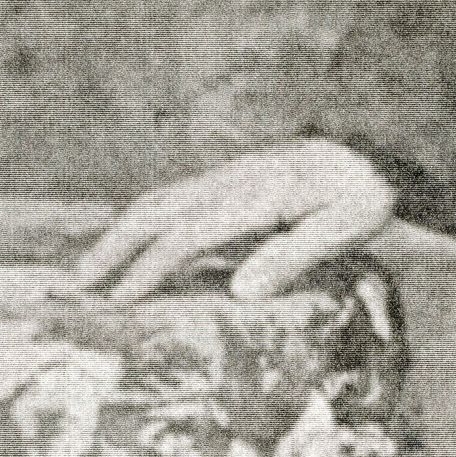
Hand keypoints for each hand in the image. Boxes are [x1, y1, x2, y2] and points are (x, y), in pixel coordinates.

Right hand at [74, 140, 399, 308]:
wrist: (377, 154)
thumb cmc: (366, 195)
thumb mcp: (347, 227)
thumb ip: (296, 255)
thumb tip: (241, 290)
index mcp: (258, 192)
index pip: (188, 233)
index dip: (149, 268)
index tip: (119, 302)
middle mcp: (233, 179)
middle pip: (157, 208)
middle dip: (113, 245)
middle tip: (78, 286)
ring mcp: (228, 176)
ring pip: (160, 200)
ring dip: (121, 234)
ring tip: (91, 273)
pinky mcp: (230, 182)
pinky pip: (176, 202)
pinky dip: (145, 225)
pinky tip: (134, 251)